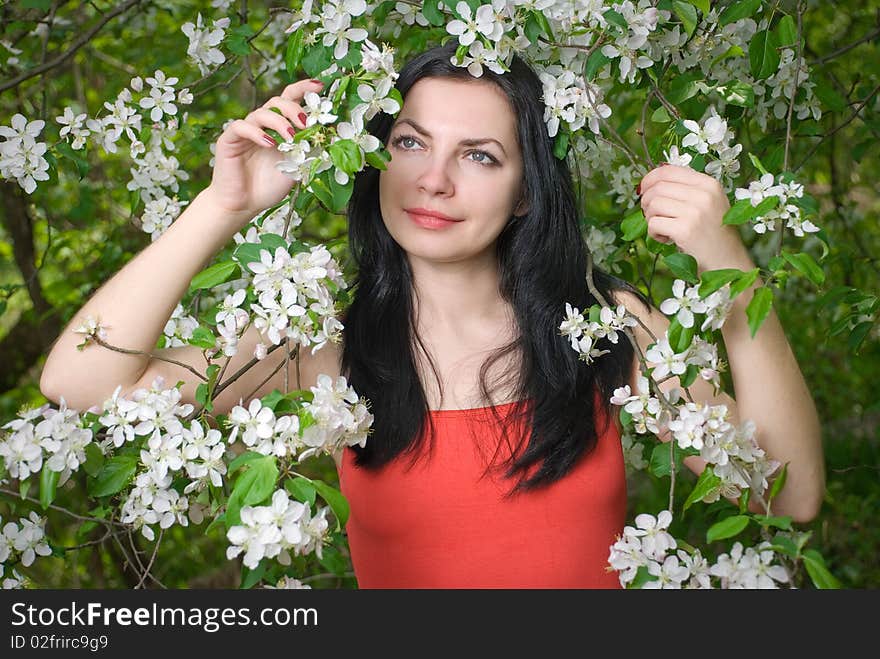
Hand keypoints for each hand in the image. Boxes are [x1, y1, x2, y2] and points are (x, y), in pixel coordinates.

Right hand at [202, 78, 324, 220]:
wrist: (243, 205)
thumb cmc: (268, 187)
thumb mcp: (296, 168)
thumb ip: (308, 151)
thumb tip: (328, 138)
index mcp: (278, 128)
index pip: (290, 100)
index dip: (303, 89)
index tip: (320, 86)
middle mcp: (261, 125)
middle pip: (277, 102)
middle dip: (294, 109)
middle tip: (306, 123)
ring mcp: (245, 131)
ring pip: (261, 112)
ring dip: (279, 122)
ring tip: (291, 138)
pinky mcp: (228, 139)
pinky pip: (241, 127)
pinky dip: (257, 133)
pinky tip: (269, 144)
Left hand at [637, 163, 754, 271]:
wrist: (728, 262)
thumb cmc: (713, 234)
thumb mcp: (707, 203)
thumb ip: (685, 190)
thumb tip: (651, 181)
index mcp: (709, 184)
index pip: (668, 170)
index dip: (649, 179)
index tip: (643, 190)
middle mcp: (704, 194)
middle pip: (657, 187)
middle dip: (647, 202)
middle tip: (652, 215)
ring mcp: (695, 212)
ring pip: (653, 204)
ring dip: (650, 218)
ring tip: (663, 228)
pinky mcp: (685, 230)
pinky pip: (653, 223)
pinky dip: (654, 233)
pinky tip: (666, 239)